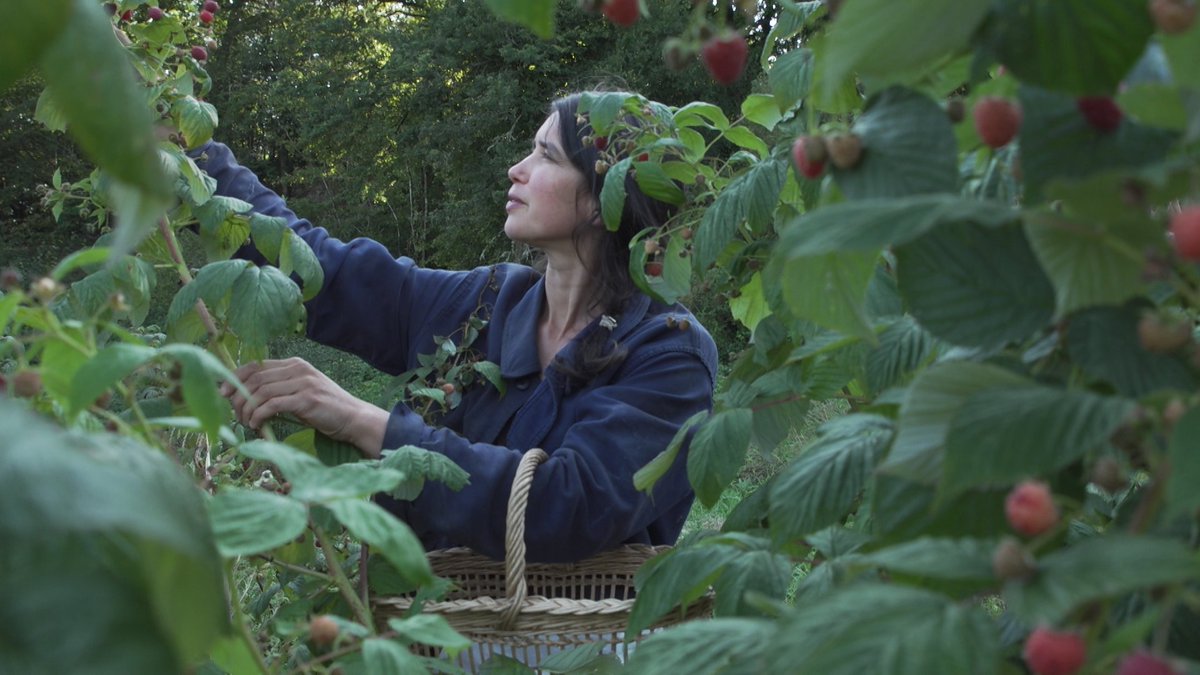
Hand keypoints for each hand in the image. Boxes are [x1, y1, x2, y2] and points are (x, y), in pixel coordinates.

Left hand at [220, 357, 388, 456]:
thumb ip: (279, 388)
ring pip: (261, 392)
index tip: (222, 393)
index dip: (234, 378)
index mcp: (295, 364)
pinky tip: (257, 425)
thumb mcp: (300, 392)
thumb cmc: (325, 409)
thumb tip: (246, 397)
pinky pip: (272, 405)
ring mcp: (303, 383)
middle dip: (238, 398)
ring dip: (247, 410)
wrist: (353, 418)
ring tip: (247, 423)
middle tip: (235, 415)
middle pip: (255, 378)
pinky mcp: (307, 399)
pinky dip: (259, 416)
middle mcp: (298, 369)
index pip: (256, 366)